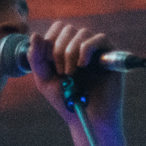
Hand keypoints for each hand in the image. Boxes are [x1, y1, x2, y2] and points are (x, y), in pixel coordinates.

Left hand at [26, 22, 126, 145]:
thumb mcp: (44, 80)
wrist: (87, 118)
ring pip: (82, 32)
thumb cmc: (66, 101)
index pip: (57, 28)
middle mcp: (81, 46)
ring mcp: (96, 50)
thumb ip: (36, 58)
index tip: (48, 62)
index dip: (49, 40)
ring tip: (71, 74)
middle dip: (58, 49)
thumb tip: (35, 34)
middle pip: (67, 28)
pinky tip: (83, 65)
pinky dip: (86, 49)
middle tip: (60, 72)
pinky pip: (99, 38)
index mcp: (65, 48)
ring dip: (71, 53)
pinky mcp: (110, 56)